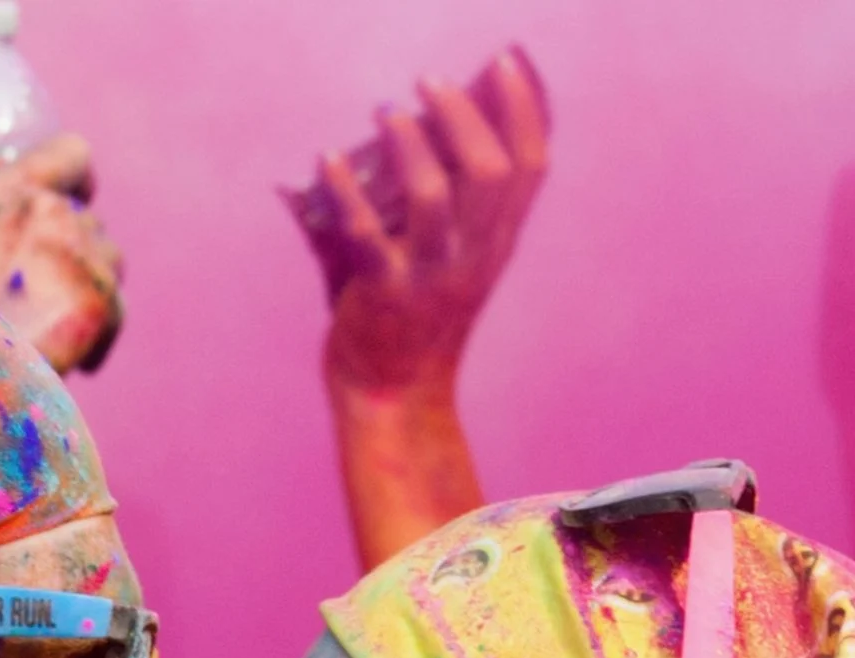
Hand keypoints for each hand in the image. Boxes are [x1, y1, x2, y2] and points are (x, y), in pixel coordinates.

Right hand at [0, 134, 123, 375]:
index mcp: (1, 190)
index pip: (72, 154)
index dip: (79, 180)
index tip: (81, 197)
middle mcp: (46, 210)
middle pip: (90, 223)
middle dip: (77, 256)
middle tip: (56, 297)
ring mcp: (76, 253)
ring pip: (109, 265)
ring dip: (92, 293)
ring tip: (66, 331)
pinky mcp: (97, 300)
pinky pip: (116, 312)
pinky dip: (100, 338)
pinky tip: (83, 362)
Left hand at [287, 48, 550, 399]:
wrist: (392, 396)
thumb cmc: (413, 318)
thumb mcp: (452, 262)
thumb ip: (451, 206)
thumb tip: (419, 125)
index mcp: (495, 246)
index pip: (530, 168)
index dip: (522, 108)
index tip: (499, 64)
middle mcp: (471, 260)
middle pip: (489, 172)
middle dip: (461, 114)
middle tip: (428, 84)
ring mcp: (428, 279)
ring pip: (433, 196)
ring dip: (408, 144)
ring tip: (387, 114)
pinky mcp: (383, 295)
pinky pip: (364, 232)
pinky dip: (343, 189)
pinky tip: (324, 161)